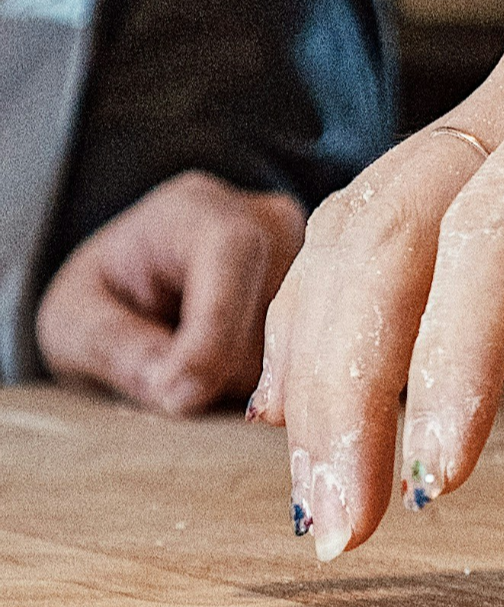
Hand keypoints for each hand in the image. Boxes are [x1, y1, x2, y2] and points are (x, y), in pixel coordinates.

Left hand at [38, 171, 304, 414]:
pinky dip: (271, 389)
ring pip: (299, 346)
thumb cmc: (104, 298)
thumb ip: (115, 346)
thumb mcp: (71, 322)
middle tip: (169, 394)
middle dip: (223, 372)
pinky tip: (235, 382)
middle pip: (272, 311)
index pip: (231, 254)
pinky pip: (315, 360)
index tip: (178, 397)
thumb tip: (177, 388)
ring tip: (199, 380)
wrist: (142, 290)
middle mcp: (270, 220)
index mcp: (197, 208)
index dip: (214, 332)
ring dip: (247, 387)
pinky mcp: (330, 298)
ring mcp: (311, 257)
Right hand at [259, 0, 503, 559]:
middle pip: (398, 220)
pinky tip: (319, 395)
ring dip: (326, 354)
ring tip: (324, 494)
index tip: (442, 472)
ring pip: (374, 223)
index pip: (498, 211)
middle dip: (351, 375)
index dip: (453, 346)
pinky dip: (345, 313)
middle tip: (341, 522)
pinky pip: (400, 225)